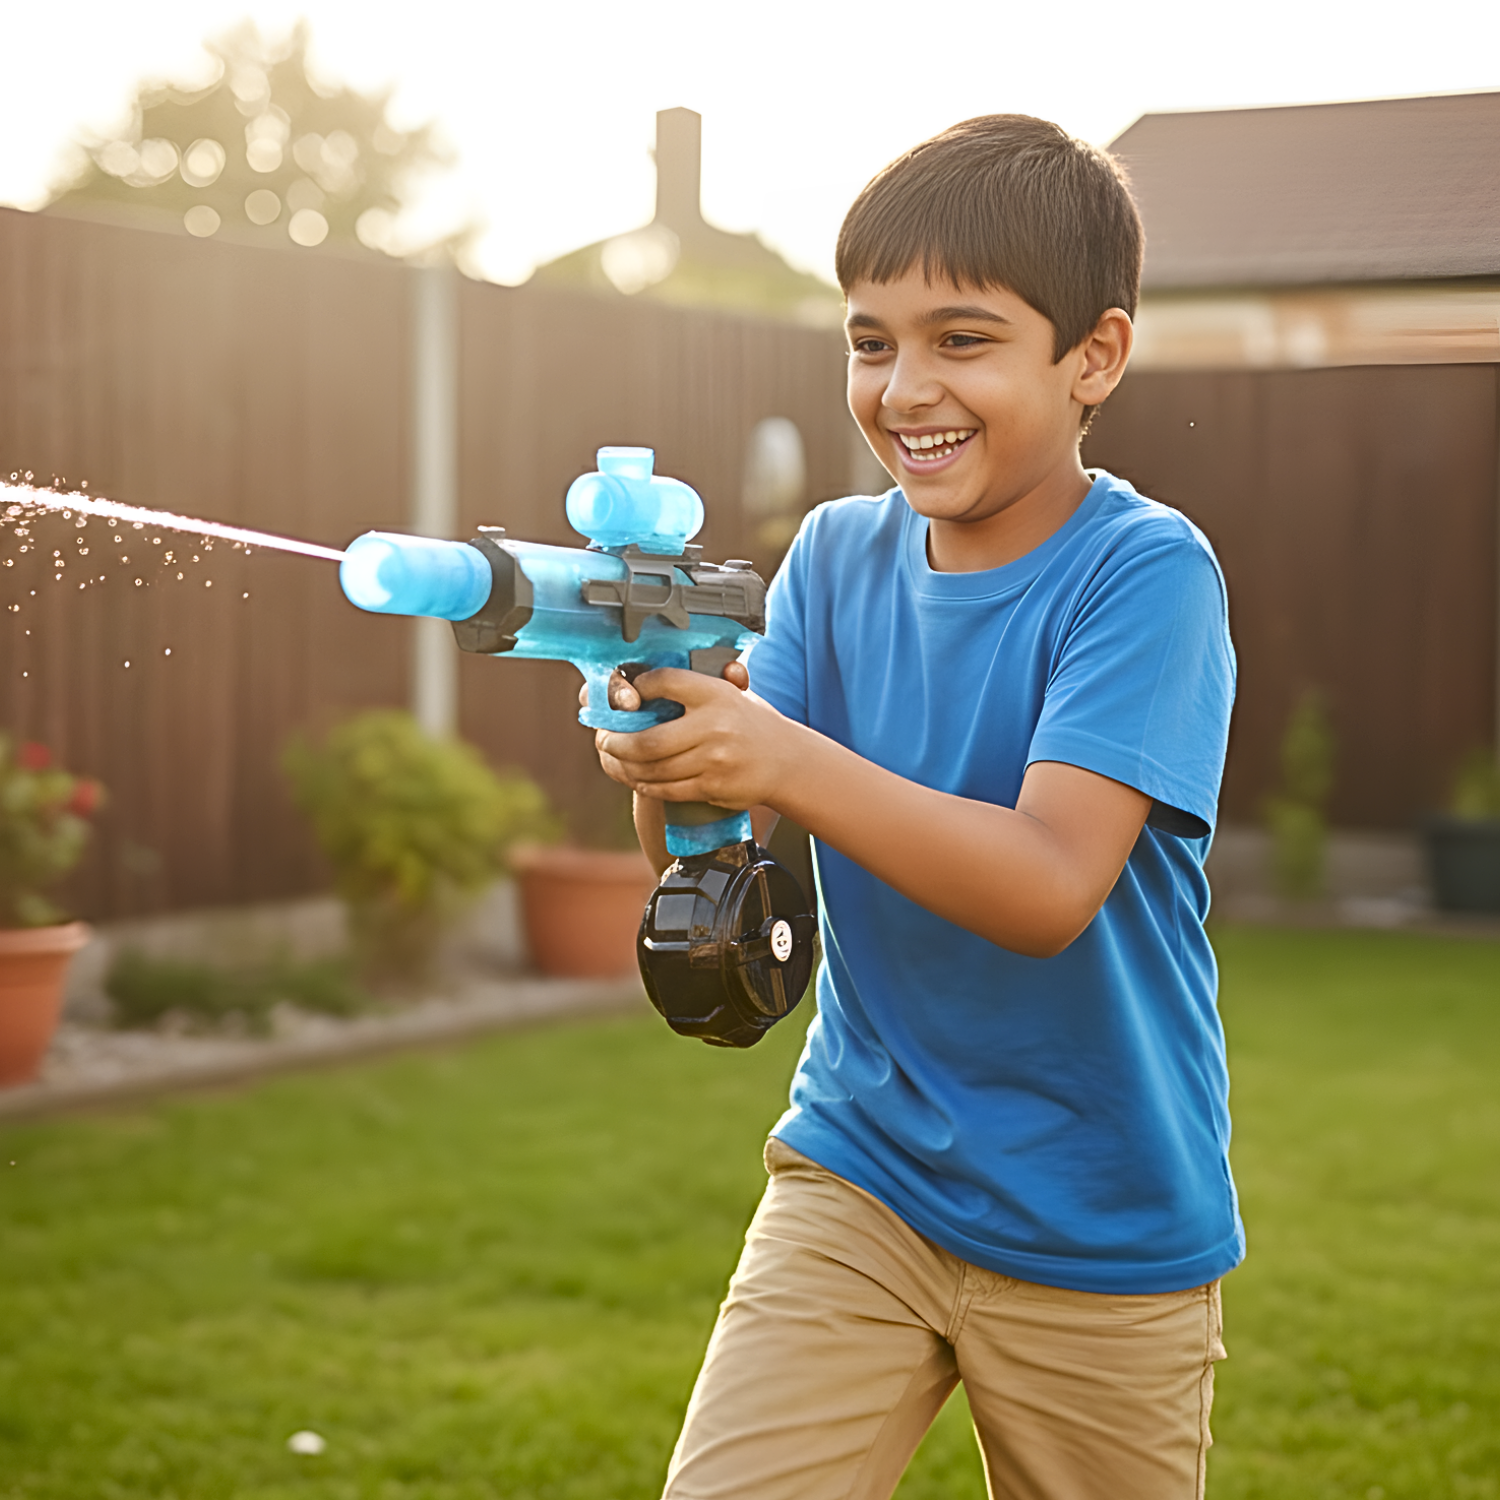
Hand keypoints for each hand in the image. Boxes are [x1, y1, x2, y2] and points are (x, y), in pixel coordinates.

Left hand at [593, 661, 790, 810]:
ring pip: (655, 768)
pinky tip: (640, 779)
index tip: (627, 695)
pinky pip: (670, 788)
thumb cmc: (750, 723)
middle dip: (619, 743)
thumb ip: (695, 686)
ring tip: (618, 760)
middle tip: (606, 741)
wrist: (787, 760)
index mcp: (715, 693)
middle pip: (649, 740)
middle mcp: (714, 725)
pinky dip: (648, 785)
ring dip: (629, 767)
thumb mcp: (732, 692)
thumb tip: (642, 680)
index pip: (665, 681)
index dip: (639, 687)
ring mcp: (714, 759)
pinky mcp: (714, 786)